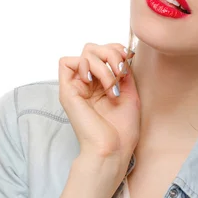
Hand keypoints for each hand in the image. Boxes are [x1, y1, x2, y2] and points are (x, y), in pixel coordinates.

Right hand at [59, 42, 140, 174]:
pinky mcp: (67, 92)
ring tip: (111, 86)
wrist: (113, 149)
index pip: (103, 51)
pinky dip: (86, 66)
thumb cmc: (122, 130)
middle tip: (120, 73)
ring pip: (85, 53)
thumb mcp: (129, 93)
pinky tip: (95, 83)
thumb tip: (122, 53)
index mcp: (101, 84)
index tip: (128, 61)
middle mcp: (87, 84)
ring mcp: (77, 87)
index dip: (116, 49)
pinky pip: (67, 62)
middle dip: (111, 54)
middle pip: (93, 48)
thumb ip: (123, 71)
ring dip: (103, 65)